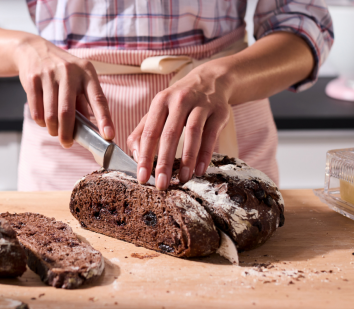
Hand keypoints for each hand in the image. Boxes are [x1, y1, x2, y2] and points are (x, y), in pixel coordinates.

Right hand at [14, 36, 114, 147]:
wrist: (34, 50)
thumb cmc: (62, 70)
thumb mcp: (78, 79)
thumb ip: (84, 102)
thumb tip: (89, 130)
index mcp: (87, 73)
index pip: (98, 99)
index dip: (104, 119)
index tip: (109, 135)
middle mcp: (69, 72)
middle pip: (67, 112)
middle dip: (67, 133)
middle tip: (67, 144)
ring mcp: (49, 74)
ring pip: (51, 114)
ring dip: (53, 129)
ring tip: (55, 131)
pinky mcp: (33, 79)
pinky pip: (37, 110)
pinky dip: (41, 121)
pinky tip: (44, 121)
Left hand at [127, 64, 231, 189]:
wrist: (211, 79)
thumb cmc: (180, 100)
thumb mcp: (159, 109)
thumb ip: (143, 130)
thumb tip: (134, 155)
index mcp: (160, 101)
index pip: (150, 132)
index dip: (145, 157)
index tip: (142, 177)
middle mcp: (179, 100)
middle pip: (170, 134)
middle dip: (164, 162)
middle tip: (161, 184)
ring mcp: (201, 104)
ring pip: (192, 133)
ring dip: (187, 159)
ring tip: (183, 179)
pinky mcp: (219, 111)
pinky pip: (211, 135)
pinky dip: (205, 154)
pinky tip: (200, 170)